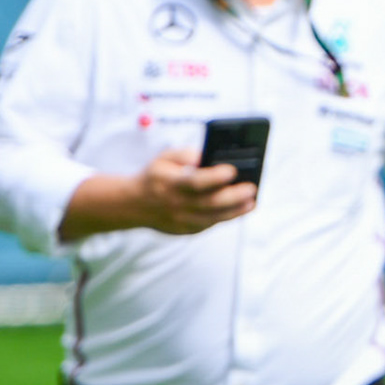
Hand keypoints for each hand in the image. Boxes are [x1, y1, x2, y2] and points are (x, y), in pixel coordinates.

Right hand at [134, 149, 256, 233]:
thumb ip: (186, 154)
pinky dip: (225, 218)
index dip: (215, 177)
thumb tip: (208, 156)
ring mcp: (180, 220)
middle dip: (233, 196)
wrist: (133, 204)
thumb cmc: (156, 176)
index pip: (195, 181)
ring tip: (252, 201)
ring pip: (212, 218)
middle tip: (252, 188)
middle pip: (209, 202)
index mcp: (170, 182)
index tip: (232, 170)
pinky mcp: (184, 230)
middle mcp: (175, 203)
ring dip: (235, 211)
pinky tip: (239, 209)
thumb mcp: (165, 158)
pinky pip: (208, 225)